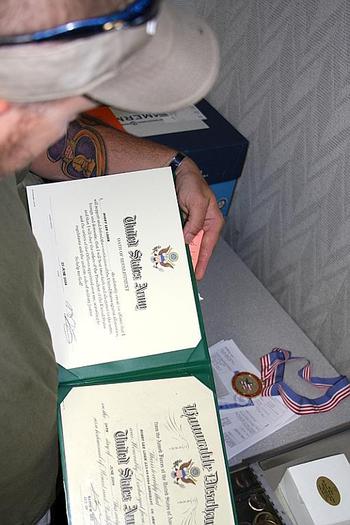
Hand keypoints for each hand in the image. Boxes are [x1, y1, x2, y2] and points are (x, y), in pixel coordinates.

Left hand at [175, 157, 224, 279]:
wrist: (176, 171)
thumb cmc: (191, 182)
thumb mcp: (197, 202)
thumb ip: (195, 222)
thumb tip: (189, 239)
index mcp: (212, 221)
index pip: (208, 246)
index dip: (203, 261)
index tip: (198, 274)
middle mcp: (203, 225)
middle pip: (197, 248)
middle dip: (191, 260)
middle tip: (184, 274)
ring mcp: (192, 224)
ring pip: (187, 243)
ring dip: (181, 252)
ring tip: (174, 266)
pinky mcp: (182, 222)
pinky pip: (178, 235)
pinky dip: (174, 242)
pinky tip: (168, 250)